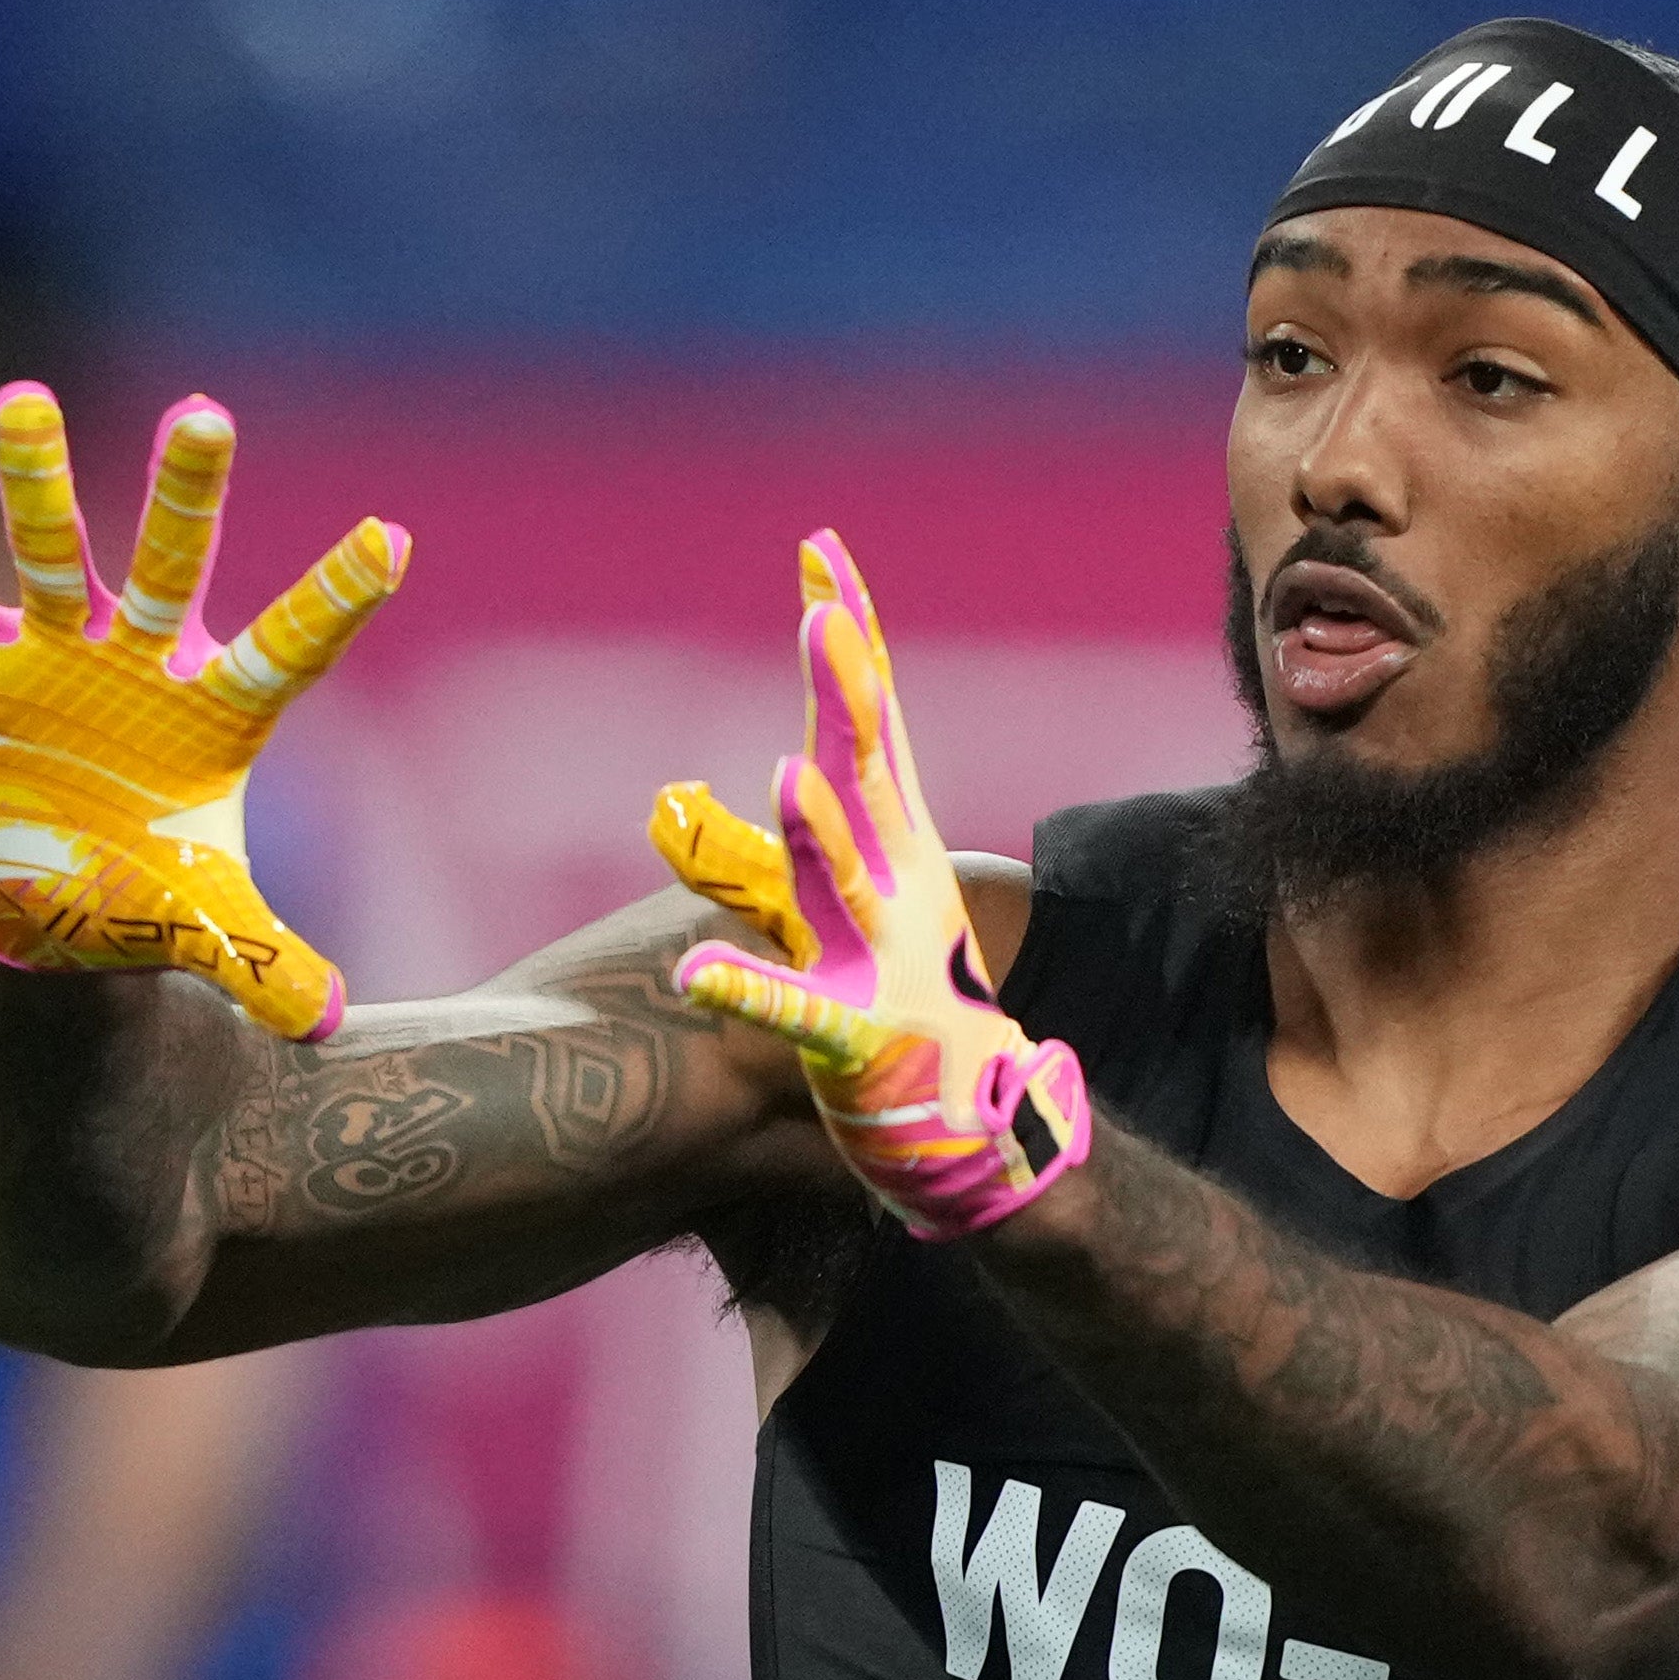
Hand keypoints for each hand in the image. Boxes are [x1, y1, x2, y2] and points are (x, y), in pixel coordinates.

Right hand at [0, 383, 404, 1043]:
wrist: (38, 906)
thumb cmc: (137, 898)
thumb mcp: (202, 933)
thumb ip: (260, 964)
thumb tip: (329, 1025)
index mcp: (212, 717)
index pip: (286, 650)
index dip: (334, 600)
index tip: (393, 541)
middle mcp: (138, 667)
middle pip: (169, 566)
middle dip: (186, 493)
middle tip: (206, 413)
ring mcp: (55, 662)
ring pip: (51, 555)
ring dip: (35, 483)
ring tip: (22, 400)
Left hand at [660, 533, 1089, 1238]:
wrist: (983, 1129)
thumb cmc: (909, 1006)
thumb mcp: (859, 905)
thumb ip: (796, 839)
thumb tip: (744, 771)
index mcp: (895, 846)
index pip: (871, 721)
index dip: (851, 634)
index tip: (820, 550)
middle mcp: (894, 888)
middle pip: (867, 777)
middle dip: (848, 697)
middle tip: (824, 620)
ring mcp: (880, 962)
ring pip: (838, 887)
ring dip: (814, 835)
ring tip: (783, 778)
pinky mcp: (856, 1043)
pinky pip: (795, 1016)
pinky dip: (748, 994)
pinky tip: (694, 978)